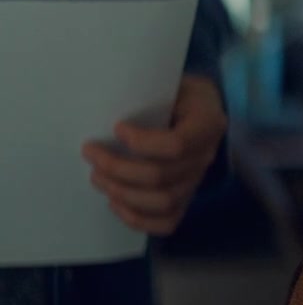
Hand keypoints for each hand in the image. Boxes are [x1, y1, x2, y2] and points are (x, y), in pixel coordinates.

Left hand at [82, 74, 227, 235]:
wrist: (197, 106)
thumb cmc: (177, 92)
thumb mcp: (170, 82)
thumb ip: (148, 96)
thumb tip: (109, 111)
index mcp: (208, 124)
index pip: (177, 145)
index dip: (142, 143)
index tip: (116, 128)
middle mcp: (207, 156)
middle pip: (162, 176)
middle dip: (118, 168)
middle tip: (91, 153)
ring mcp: (197, 180)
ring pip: (162, 201)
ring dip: (122, 192)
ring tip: (98, 177)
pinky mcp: (186, 197)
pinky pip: (167, 221)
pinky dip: (138, 218)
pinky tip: (115, 202)